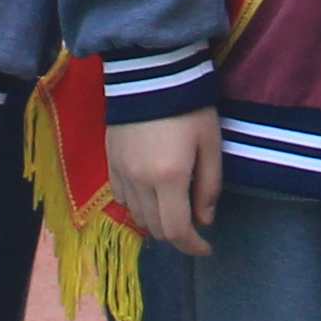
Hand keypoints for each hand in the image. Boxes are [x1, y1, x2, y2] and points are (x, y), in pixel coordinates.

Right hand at [108, 108, 222, 258]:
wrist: (150, 72)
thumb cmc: (189, 106)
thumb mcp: (210, 144)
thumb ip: (209, 186)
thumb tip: (205, 220)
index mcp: (169, 178)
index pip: (176, 230)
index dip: (193, 246)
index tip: (206, 247)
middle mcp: (140, 182)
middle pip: (155, 228)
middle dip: (176, 235)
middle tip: (193, 227)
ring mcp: (121, 172)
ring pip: (136, 216)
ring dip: (156, 221)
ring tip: (173, 210)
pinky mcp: (110, 162)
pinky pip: (121, 198)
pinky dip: (137, 206)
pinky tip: (150, 195)